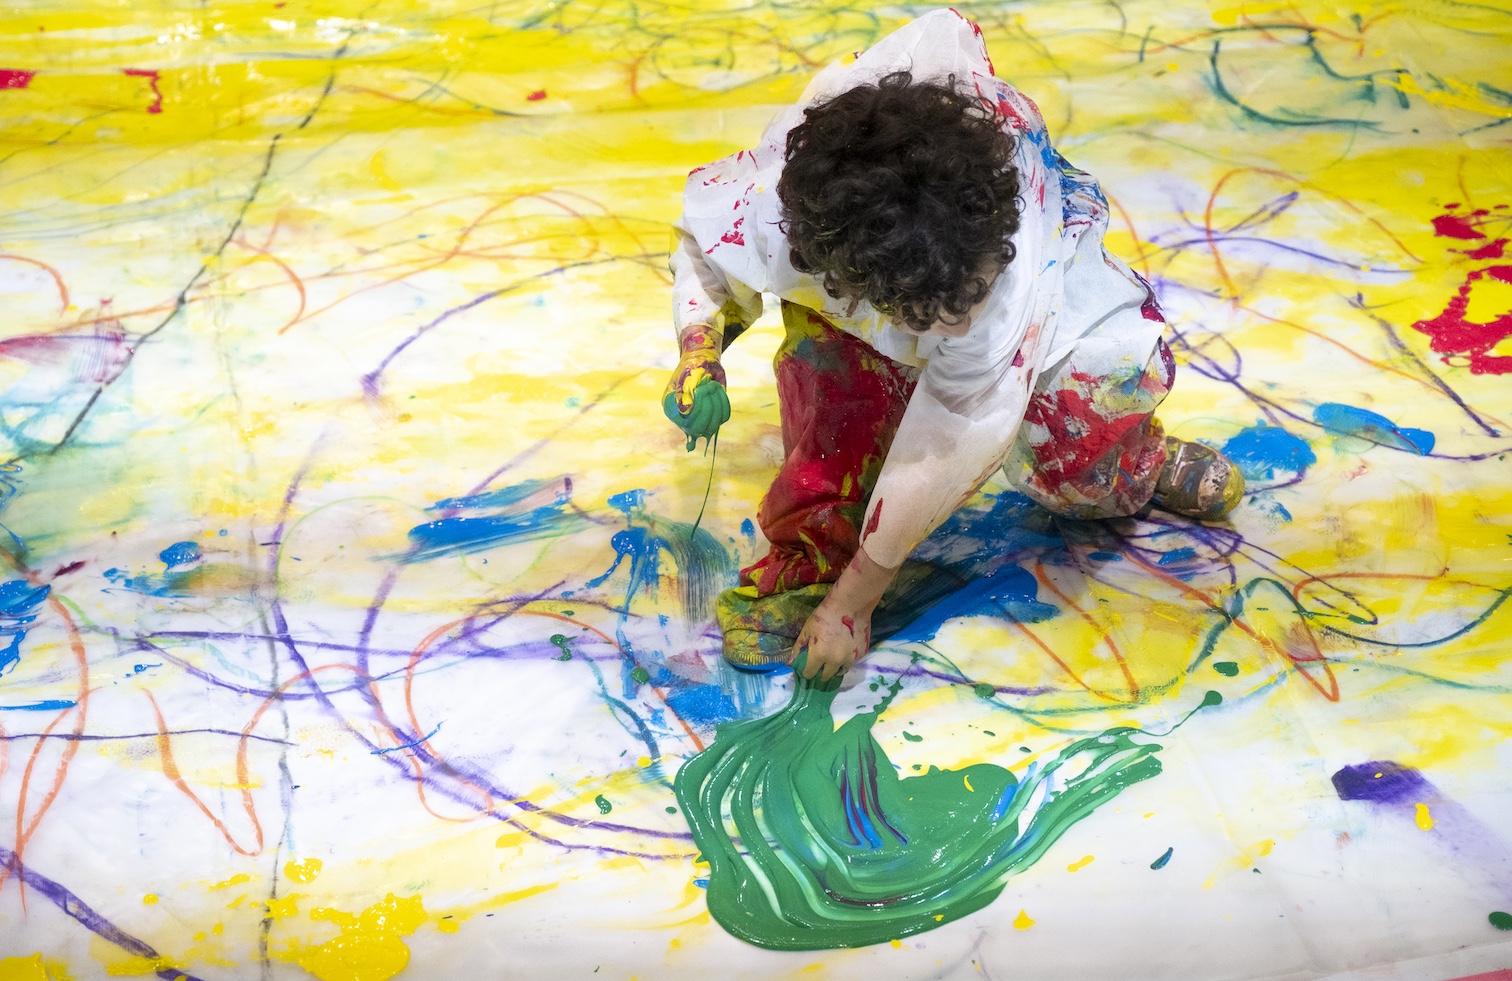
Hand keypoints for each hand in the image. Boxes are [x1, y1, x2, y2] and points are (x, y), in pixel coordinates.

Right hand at [662, 325, 729, 450]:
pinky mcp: (713, 416)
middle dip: (708, 408)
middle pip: (699, 428)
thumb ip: (684, 393)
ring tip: (712, 385)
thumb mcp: (688, 376)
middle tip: (710, 386)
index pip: (685, 422)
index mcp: (671, 409)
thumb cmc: (692, 366)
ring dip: (717, 402)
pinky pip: (723, 417)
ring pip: (713, 425)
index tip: (701, 389)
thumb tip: (684, 411)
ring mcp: (699, 419)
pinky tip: (717, 390)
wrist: (703, 360)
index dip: (697, 408)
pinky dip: (723, 401)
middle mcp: (683, 418)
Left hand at [792, 602, 871, 682]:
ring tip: (834, 656)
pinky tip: (845, 646)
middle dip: (821, 671)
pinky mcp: (861, 654)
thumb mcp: (807, 630)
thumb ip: (798, 648)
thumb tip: (790, 663)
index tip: (807, 666)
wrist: (850, 605)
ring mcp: (850, 658)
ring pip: (841, 670)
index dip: (807, 671)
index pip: (809, 674)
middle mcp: (835, 661)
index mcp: (819, 656)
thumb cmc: (824, 615)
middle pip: (826, 676)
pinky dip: (847, 657)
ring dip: (836, 667)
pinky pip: (852, 661)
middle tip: (821, 661)